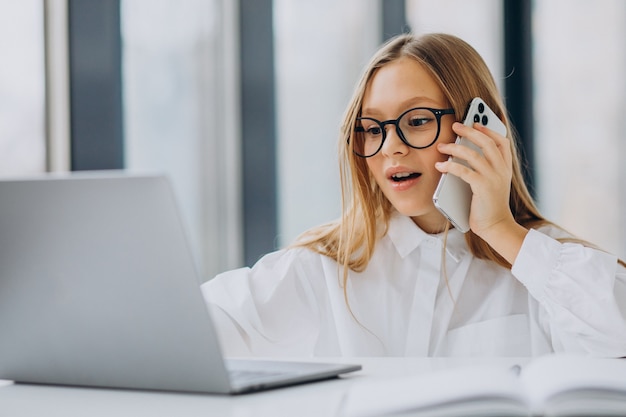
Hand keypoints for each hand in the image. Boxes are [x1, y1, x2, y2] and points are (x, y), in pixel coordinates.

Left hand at [435, 122, 526, 263]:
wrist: (495, 226)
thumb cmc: (489, 206)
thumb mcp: (492, 184)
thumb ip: (485, 169)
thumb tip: (466, 154)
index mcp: (505, 168)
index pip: (502, 141)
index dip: (489, 129)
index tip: (476, 121)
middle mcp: (501, 170)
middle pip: (486, 142)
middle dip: (470, 131)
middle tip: (455, 125)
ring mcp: (493, 178)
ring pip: (474, 154)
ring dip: (455, 148)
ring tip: (442, 146)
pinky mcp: (482, 187)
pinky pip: (464, 171)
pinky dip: (450, 166)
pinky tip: (440, 166)